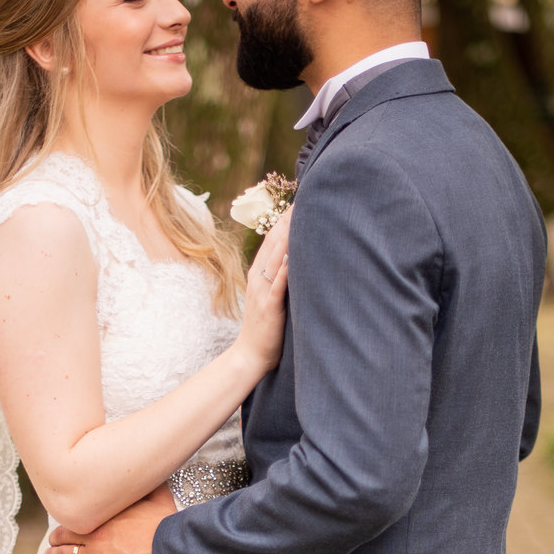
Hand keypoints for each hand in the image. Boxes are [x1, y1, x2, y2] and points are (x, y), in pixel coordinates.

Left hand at [47, 487, 174, 553]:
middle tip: (52, 540)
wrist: (170, 553)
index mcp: (106, 517)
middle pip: (67, 536)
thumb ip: (151, 487)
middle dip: (56, 538)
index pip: (80, 516)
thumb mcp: (160, 499)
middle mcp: (96, 536)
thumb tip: (154, 474)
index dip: (70, 519)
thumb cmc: (167, 527)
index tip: (68, 519)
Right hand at [234, 211, 290, 377]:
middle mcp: (258, 278)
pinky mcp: (268, 308)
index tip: (299, 201)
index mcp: (258, 273)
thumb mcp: (272, 297)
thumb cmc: (267, 328)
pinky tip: (292, 256)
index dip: (284, 219)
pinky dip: (284, 270)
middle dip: (287, 220)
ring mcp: (262, 292)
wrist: (250, 355)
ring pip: (274, 259)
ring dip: (286, 238)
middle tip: (303, 198)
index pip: (272, 239)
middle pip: (273, 242)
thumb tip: (296, 260)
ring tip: (299, 217)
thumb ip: (281, 278)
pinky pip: (276, 285)